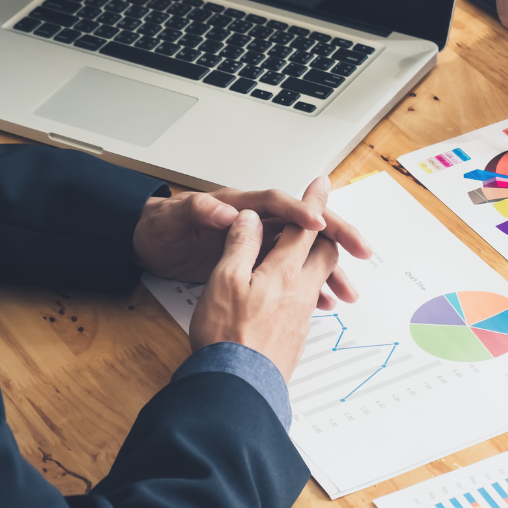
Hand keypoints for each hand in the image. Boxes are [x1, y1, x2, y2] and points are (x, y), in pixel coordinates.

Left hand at [133, 182, 371, 292]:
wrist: (146, 246)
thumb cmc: (162, 228)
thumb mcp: (175, 217)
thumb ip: (200, 211)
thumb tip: (226, 211)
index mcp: (239, 205)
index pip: (277, 204)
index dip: (299, 210)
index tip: (317, 222)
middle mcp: (255, 221)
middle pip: (305, 227)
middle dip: (336, 236)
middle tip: (361, 248)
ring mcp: (259, 244)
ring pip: (305, 254)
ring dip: (329, 269)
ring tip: (347, 290)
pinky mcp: (257, 266)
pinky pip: (294, 274)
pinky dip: (312, 288)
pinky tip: (325, 303)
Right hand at [189, 177, 342, 379]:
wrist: (239, 387)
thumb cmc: (228, 335)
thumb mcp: (224, 279)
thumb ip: (240, 244)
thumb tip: (249, 218)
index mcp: (284, 270)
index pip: (304, 226)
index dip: (313, 201)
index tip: (323, 183)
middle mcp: (300, 290)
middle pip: (325, 252)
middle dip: (327, 232)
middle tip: (325, 222)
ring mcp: (302, 314)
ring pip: (320, 277)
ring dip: (320, 261)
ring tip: (318, 255)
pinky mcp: (296, 334)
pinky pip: (310, 300)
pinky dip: (309, 286)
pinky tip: (297, 293)